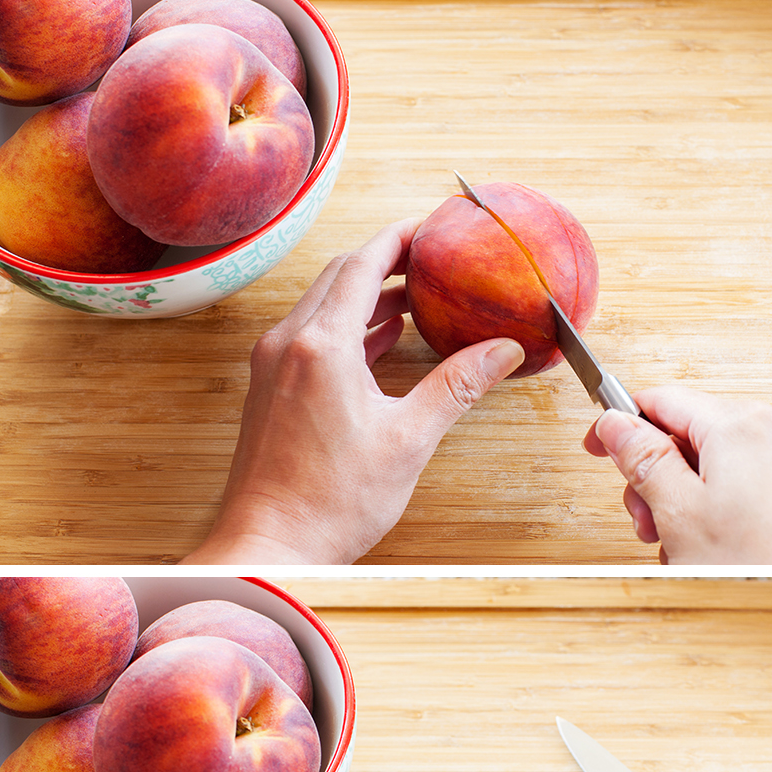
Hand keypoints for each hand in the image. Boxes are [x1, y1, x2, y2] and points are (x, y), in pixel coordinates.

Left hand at [193, 216, 523, 561]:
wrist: (270, 545)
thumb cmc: (330, 502)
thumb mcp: (409, 439)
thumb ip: (456, 386)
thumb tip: (502, 351)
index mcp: (322, 345)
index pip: (363, 264)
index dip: (400, 238)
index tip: (431, 226)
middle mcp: (289, 344)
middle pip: (340, 276)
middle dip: (386, 260)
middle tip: (429, 256)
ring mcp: (273, 365)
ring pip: (323, 305)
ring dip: (367, 295)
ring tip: (415, 296)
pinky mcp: (270, 388)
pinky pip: (311, 336)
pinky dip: (348, 327)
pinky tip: (380, 340)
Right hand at [585, 383, 771, 569]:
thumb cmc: (760, 569)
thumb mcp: (679, 512)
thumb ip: (643, 461)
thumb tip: (615, 426)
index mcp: (739, 425)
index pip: (663, 399)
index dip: (621, 424)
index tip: (598, 447)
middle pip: (690, 433)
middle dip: (656, 475)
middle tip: (646, 522)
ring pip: (715, 464)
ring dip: (684, 499)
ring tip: (681, 546)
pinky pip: (744, 485)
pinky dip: (716, 510)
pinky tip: (712, 550)